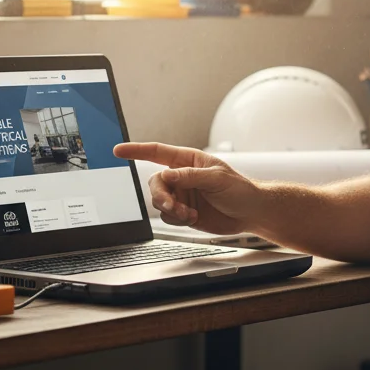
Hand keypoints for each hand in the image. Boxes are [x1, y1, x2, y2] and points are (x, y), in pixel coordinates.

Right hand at [113, 142, 264, 235]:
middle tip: (174, 206)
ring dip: (171, 210)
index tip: (119, 150)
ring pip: (159, 201)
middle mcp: (182, 177)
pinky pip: (167, 216)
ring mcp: (182, 195)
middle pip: (155, 183)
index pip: (158, 152)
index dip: (137, 150)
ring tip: (189, 214)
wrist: (251, 214)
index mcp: (189, 160)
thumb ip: (190, 176)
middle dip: (161, 196)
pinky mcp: (184, 213)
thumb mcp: (217, 179)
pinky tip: (193, 218)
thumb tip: (167, 175)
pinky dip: (177, 219)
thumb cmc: (240, 190)